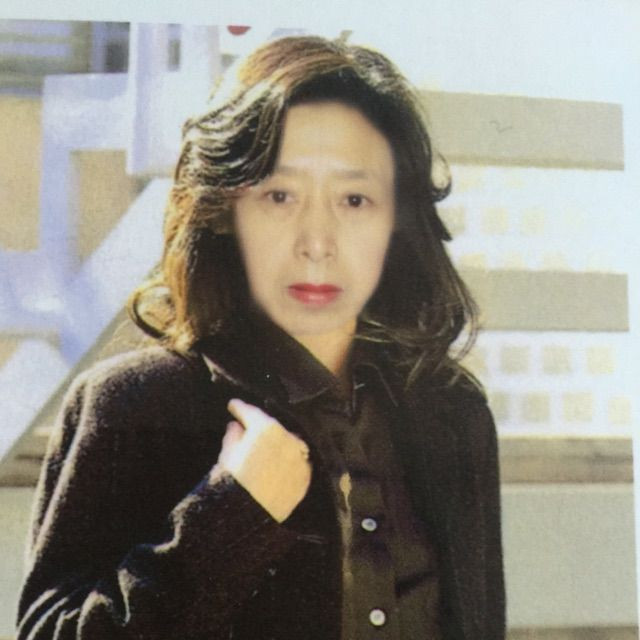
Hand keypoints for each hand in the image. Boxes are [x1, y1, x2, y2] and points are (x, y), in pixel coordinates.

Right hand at [215, 399, 311, 522]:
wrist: (251, 516)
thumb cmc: (233, 482)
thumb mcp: (227, 455)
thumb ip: (233, 435)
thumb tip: (236, 425)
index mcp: (266, 428)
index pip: (251, 412)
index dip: (240, 408)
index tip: (233, 405)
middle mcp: (288, 437)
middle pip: (273, 427)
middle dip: (261, 428)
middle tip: (249, 430)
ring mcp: (300, 456)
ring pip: (288, 443)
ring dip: (278, 443)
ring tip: (266, 449)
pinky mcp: (306, 475)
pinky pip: (297, 462)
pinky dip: (288, 460)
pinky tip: (278, 465)